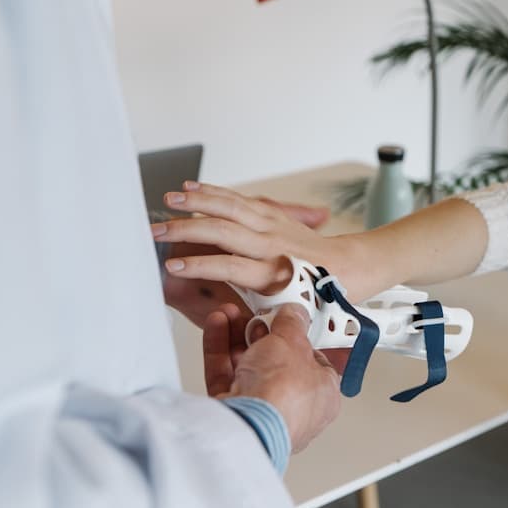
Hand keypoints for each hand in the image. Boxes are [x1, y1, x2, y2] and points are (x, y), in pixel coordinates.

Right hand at [157, 196, 330, 326]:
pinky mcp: (274, 214)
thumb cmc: (319, 296)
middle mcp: (272, 246)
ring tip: (169, 200)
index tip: (173, 267)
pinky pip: (239, 200)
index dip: (199, 266)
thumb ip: (256, 318)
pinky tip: (192, 188)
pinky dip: (214, 192)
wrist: (351, 268)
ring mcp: (274, 226)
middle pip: (222, 231)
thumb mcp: (289, 316)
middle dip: (186, 230)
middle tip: (156, 232)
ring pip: (230, 207)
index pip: (229, 267)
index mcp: (274, 275)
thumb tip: (230, 319)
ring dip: (197, 202)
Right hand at [203, 301, 340, 452]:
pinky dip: (220, 350)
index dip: (300, 337)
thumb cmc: (283, 396)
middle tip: (256, 315)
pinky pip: (226, 377)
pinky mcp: (234, 413)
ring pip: (249, 368)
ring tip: (230, 314)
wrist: (248, 425)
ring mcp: (262, 412)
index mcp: (323, 395)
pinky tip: (217, 325)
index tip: (288, 318)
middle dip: (263, 334)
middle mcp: (294, 408)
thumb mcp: (293, 343)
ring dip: (237, 338)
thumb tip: (294, 314)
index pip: (315, 361)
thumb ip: (292, 324)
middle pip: (277, 363)